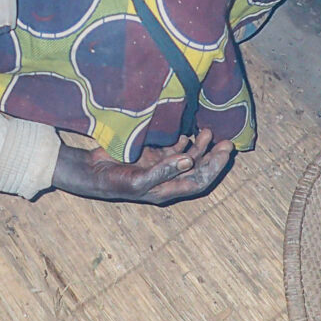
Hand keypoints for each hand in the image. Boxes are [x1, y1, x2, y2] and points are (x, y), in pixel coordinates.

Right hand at [50, 128, 234, 203]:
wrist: (92, 172)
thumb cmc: (115, 180)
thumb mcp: (138, 180)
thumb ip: (163, 171)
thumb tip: (188, 161)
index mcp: (168, 190)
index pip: (199, 181)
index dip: (214, 168)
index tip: (225, 152)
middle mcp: (168, 178)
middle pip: (198, 169)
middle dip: (213, 156)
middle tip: (227, 141)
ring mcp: (161, 166)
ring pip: (188, 157)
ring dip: (199, 146)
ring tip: (207, 131)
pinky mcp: (152, 155)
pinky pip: (173, 148)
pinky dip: (182, 140)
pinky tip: (187, 132)